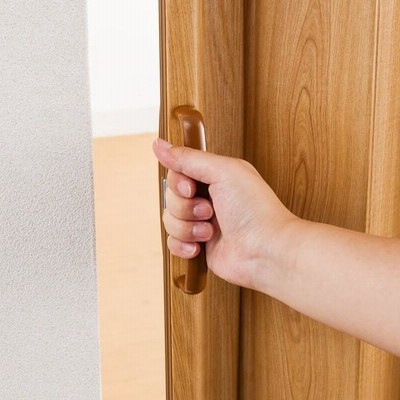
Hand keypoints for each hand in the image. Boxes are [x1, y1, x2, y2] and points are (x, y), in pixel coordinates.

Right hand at [153, 138, 297, 292]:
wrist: (266, 251)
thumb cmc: (254, 210)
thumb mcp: (222, 172)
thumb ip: (188, 158)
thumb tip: (158, 144)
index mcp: (214, 177)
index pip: (177, 173)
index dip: (178, 182)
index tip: (191, 188)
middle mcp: (207, 198)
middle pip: (170, 197)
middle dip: (186, 207)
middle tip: (209, 211)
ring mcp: (202, 223)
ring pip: (170, 220)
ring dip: (187, 227)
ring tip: (210, 231)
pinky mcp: (199, 246)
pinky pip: (173, 243)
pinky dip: (183, 245)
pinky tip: (199, 247)